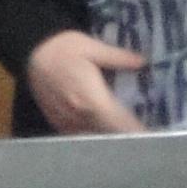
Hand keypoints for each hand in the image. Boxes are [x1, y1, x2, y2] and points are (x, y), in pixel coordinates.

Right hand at [23, 31, 148, 134]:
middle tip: (148, 140)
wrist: (31, 51)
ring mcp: (67, 123)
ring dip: (111, 139)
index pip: (120, 124)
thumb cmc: (63, 47)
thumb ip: (119, 57)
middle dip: (128, 139)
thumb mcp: (93, 46)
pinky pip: (81, 137)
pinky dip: (95, 136)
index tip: (155, 140)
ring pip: (95, 139)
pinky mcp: (58, 124)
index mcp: (92, 100)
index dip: (137, 134)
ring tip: (130, 138)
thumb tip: (144, 62)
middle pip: (110, 137)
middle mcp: (79, 117)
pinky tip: (106, 132)